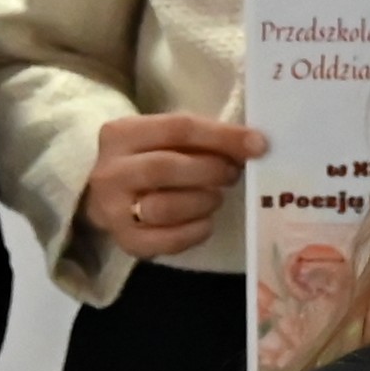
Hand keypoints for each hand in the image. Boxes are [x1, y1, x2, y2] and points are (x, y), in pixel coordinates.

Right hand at [82, 110, 257, 255]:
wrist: (110, 197)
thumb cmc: (149, 161)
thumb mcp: (165, 140)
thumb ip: (201, 138)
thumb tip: (255, 145)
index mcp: (121, 134)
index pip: (177, 129)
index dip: (222, 136)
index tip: (259, 145)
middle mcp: (110, 171)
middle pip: (166, 168)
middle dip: (210, 171)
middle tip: (232, 174)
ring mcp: (112, 209)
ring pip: (164, 207)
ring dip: (202, 202)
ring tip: (215, 198)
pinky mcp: (125, 241)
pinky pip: (167, 241)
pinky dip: (195, 232)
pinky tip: (205, 222)